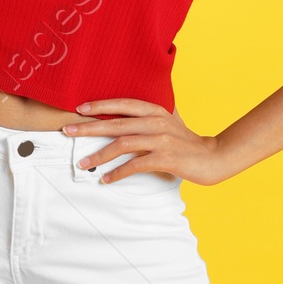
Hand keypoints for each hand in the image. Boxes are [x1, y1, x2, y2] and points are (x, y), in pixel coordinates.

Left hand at [62, 99, 229, 183]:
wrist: (215, 156)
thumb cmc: (189, 142)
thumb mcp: (171, 121)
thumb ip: (152, 116)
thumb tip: (132, 112)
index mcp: (156, 110)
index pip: (123, 104)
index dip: (100, 105)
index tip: (79, 109)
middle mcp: (156, 122)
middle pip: (116, 123)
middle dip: (89, 128)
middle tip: (67, 132)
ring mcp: (161, 140)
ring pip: (122, 144)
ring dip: (99, 154)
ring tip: (82, 163)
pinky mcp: (165, 158)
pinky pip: (135, 165)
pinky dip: (118, 172)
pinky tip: (105, 179)